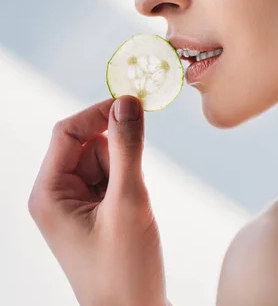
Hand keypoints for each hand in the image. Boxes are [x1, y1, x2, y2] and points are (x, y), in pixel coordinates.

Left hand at [28, 96, 167, 305]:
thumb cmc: (125, 270)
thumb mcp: (129, 202)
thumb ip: (128, 148)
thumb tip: (127, 101)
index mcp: (48, 193)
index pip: (67, 132)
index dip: (99, 113)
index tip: (134, 104)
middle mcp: (56, 194)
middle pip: (88, 144)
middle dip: (118, 153)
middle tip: (135, 182)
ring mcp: (75, 203)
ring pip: (104, 158)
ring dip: (126, 170)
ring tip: (133, 207)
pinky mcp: (93, 210)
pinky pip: (111, 175)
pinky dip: (128, 182)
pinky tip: (133, 211)